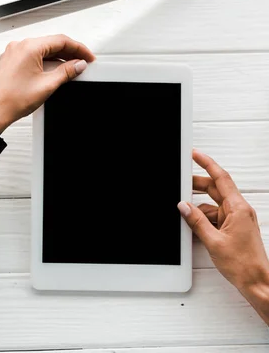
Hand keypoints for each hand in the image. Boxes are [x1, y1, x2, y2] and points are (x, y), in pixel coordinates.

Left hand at [0, 34, 95, 133]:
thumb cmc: (12, 100)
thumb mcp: (47, 85)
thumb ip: (66, 72)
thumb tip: (78, 65)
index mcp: (29, 48)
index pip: (61, 41)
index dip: (78, 48)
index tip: (87, 57)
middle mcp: (19, 47)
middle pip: (52, 43)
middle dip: (69, 53)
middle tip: (82, 62)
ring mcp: (13, 53)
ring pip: (42, 50)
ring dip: (58, 57)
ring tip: (71, 68)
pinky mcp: (11, 62)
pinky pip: (33, 56)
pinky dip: (46, 61)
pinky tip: (54, 70)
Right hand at [178, 149, 268, 323]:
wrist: (257, 281)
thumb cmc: (243, 264)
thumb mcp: (212, 241)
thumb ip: (196, 221)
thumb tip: (183, 206)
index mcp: (238, 208)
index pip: (220, 178)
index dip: (206, 163)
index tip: (194, 154)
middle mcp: (239, 210)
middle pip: (214, 189)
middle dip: (196, 185)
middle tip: (179, 184)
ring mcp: (237, 219)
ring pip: (212, 204)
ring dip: (197, 207)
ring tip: (183, 212)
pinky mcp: (234, 228)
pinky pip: (214, 216)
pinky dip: (202, 218)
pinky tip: (192, 224)